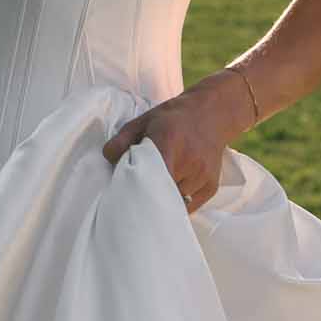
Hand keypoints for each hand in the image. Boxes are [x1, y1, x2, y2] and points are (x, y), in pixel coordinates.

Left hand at [101, 76, 244, 213]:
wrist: (211, 114)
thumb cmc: (172, 118)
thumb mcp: (143, 121)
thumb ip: (123, 140)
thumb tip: (108, 158)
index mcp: (169, 143)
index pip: (152, 177)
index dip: (138, 190)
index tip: (127, 194)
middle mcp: (189, 161)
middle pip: (163, 192)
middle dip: (149, 196)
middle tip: (138, 196)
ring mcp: (202, 176)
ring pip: (176, 201)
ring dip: (165, 199)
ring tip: (156, 189)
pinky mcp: (212, 187)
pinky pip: (190, 206)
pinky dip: (179, 202)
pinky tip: (172, 190)